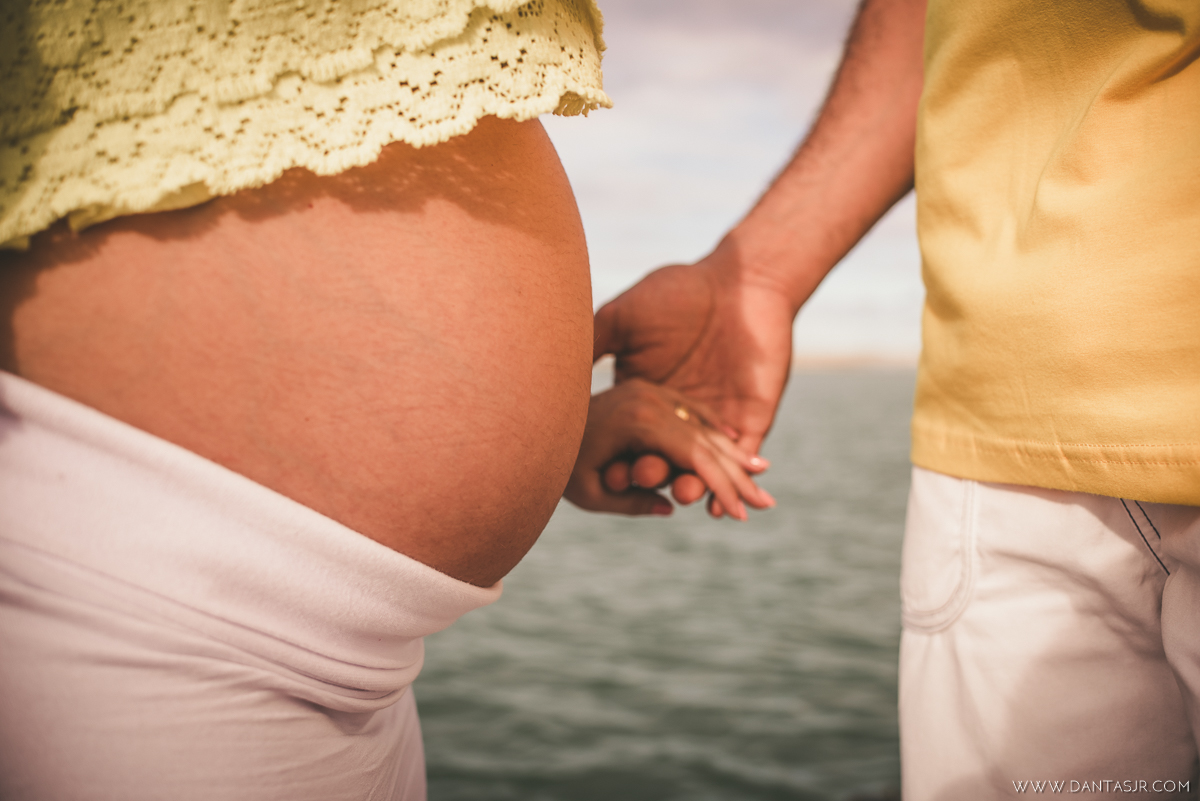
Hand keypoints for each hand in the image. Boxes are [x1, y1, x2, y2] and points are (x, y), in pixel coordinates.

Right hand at [593, 242, 795, 511]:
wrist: (739, 278)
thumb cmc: (678, 291)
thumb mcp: (621, 319)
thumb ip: (592, 347)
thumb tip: (554, 376)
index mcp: (649, 398)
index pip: (633, 440)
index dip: (620, 457)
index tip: (605, 471)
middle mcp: (681, 415)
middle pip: (667, 458)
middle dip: (656, 475)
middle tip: (640, 482)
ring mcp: (717, 419)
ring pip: (704, 466)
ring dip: (693, 486)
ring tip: (683, 494)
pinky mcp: (752, 418)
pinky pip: (739, 460)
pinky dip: (730, 484)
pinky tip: (719, 505)